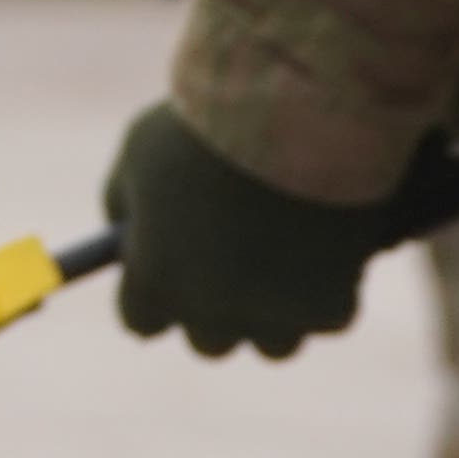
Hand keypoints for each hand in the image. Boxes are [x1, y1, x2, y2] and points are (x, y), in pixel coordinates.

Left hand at [102, 100, 396, 359]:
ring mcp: (272, 318)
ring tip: (290, 257)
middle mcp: (209, 313)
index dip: (157, 296)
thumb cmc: (208, 125)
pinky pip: (329, 315)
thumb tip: (124, 232)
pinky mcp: (330, 309)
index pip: (141, 321)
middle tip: (236, 266)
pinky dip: (334, 287)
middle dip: (219, 308)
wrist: (294, 115)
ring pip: (273, 342)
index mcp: (155, 280)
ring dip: (279, 310)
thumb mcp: (142, 151)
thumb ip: (125, 200)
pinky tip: (333, 247)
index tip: (170, 273)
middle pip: (209, 340)